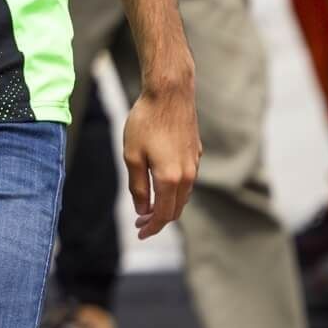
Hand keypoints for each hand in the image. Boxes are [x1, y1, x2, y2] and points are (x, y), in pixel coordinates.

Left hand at [122, 74, 199, 239]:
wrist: (170, 93)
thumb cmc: (146, 122)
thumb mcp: (132, 156)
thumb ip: (138, 187)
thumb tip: (143, 210)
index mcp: (170, 179)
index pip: (163, 215)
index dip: (151, 228)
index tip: (140, 234)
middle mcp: (187, 176)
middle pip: (176, 209)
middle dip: (158, 220)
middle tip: (140, 223)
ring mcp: (194, 164)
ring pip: (183, 196)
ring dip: (167, 205)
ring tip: (148, 207)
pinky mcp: (195, 153)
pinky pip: (186, 181)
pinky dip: (174, 190)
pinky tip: (161, 185)